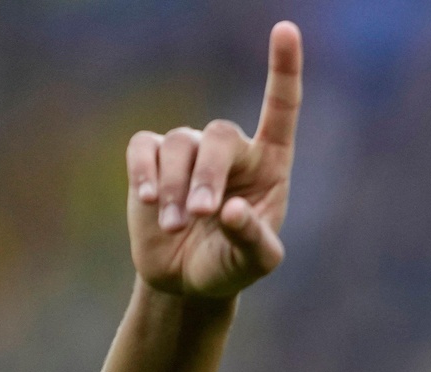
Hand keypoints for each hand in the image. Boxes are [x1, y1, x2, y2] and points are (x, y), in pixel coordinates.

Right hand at [125, 21, 301, 297]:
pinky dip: (144, 173)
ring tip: (175, 226)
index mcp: (269, 165)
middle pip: (219, 135)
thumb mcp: (254, 264)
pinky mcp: (152, 159)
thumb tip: (230, 209)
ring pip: (179, 144)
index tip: (286, 29)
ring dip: (176, 189)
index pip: (280, 109)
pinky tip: (149, 201)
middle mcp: (231, 150)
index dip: (283, 69)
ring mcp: (190, 150)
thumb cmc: (231, 266)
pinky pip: (144, 149)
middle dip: (207, 175)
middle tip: (203, 215)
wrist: (187, 282)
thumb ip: (252, 239)